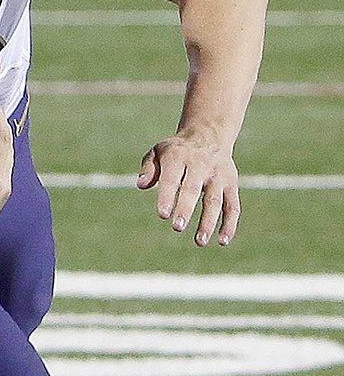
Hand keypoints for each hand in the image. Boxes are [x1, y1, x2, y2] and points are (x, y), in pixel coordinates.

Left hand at [138, 131, 239, 245]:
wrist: (209, 134)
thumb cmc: (176, 150)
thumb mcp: (157, 151)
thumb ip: (149, 168)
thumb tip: (142, 185)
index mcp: (178, 157)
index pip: (171, 178)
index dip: (167, 196)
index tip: (162, 214)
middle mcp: (200, 165)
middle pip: (193, 189)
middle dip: (185, 208)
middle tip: (177, 228)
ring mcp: (218, 176)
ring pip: (215, 200)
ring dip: (208, 221)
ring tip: (199, 241)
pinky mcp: (232, 184)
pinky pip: (233, 206)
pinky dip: (230, 224)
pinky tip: (222, 241)